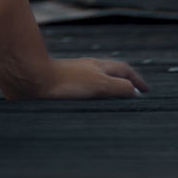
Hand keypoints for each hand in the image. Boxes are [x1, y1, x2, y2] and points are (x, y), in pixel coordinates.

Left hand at [0, 55, 149, 100]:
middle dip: (123, 83)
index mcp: (97, 66)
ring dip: (107, 91)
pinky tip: (88, 110)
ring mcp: (73, 78)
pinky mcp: (60, 88)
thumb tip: (136, 93)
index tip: (146, 91)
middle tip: (133, 95)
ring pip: (95, 82)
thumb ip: (119, 87)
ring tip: (113, 105)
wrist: (30, 80)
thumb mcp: (99, 84)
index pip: (123, 70)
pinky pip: (82, 93)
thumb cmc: (65, 82)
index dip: (136, 80)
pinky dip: (91, 99)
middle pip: (109, 73)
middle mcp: (86, 69)